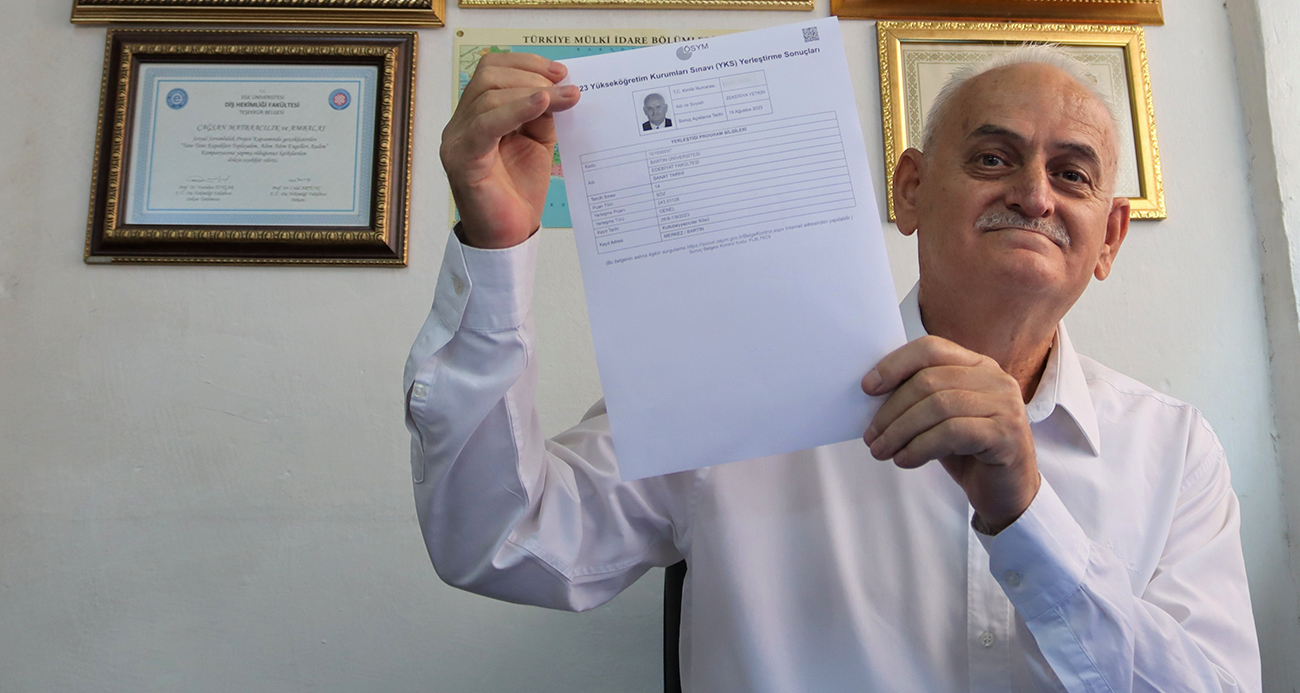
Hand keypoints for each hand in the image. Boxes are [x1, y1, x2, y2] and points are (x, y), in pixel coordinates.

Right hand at [440, 52, 580, 248]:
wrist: (509, 236)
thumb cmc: (519, 192)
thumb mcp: (537, 143)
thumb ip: (542, 114)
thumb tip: (558, 86)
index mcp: (476, 116)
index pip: (491, 70)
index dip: (525, 63)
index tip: (560, 71)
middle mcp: (460, 124)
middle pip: (489, 77)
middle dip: (531, 75)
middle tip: (565, 86)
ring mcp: (457, 140)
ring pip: (489, 96)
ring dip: (533, 91)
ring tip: (566, 98)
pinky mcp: (462, 159)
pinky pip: (487, 124)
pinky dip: (516, 109)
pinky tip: (543, 104)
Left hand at [861, 336, 1039, 533]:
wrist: (1006, 492)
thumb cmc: (969, 452)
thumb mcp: (940, 418)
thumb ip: (919, 398)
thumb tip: (873, 393)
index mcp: (977, 365)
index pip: (931, 349)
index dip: (895, 365)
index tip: (868, 388)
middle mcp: (995, 379)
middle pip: (929, 381)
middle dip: (892, 410)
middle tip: (871, 437)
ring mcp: (1005, 405)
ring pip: (938, 406)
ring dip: (901, 431)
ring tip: (882, 451)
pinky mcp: (1006, 434)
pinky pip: (952, 433)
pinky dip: (920, 446)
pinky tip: (905, 460)